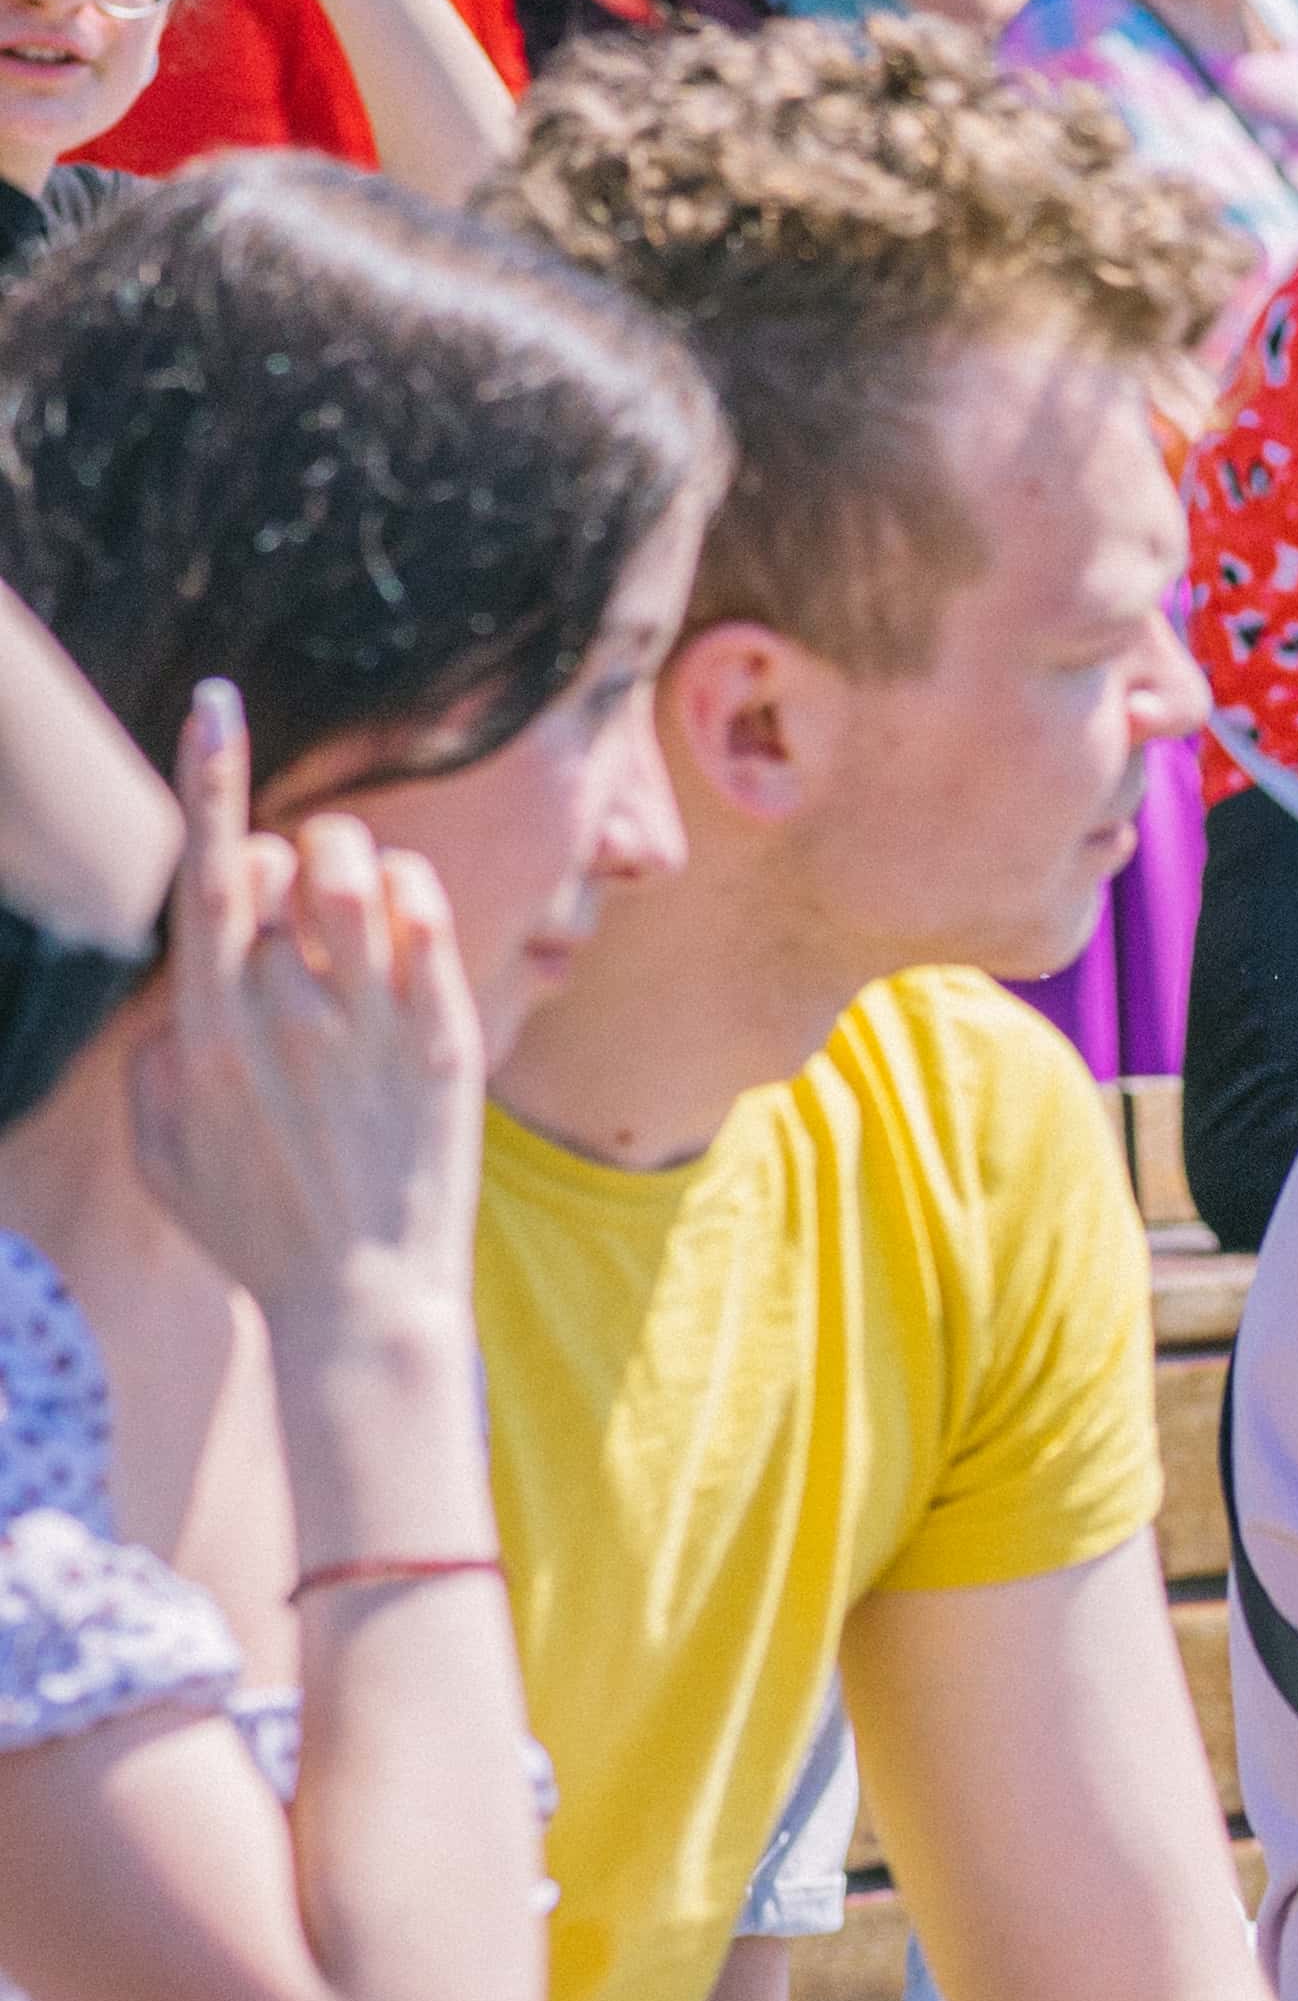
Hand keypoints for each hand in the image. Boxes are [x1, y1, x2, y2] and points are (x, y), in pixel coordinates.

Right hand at [128, 682, 486, 1341]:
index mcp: (204, 1034)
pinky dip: (407, 890)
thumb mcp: (162, 1152)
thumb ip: (153, 1059)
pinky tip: (395, 920)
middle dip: (285, 852)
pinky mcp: (442, 1032)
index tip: (220, 704)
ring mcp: (369, 1019)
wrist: (362, 1296)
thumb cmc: (258, 1228)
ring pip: (359, 866)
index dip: (208, 779)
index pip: (204, 876)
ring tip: (349, 901)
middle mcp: (285, 1013)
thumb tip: (178, 995)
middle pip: (281, 857)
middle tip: (295, 905)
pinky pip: (426, 911)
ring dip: (350, 854)